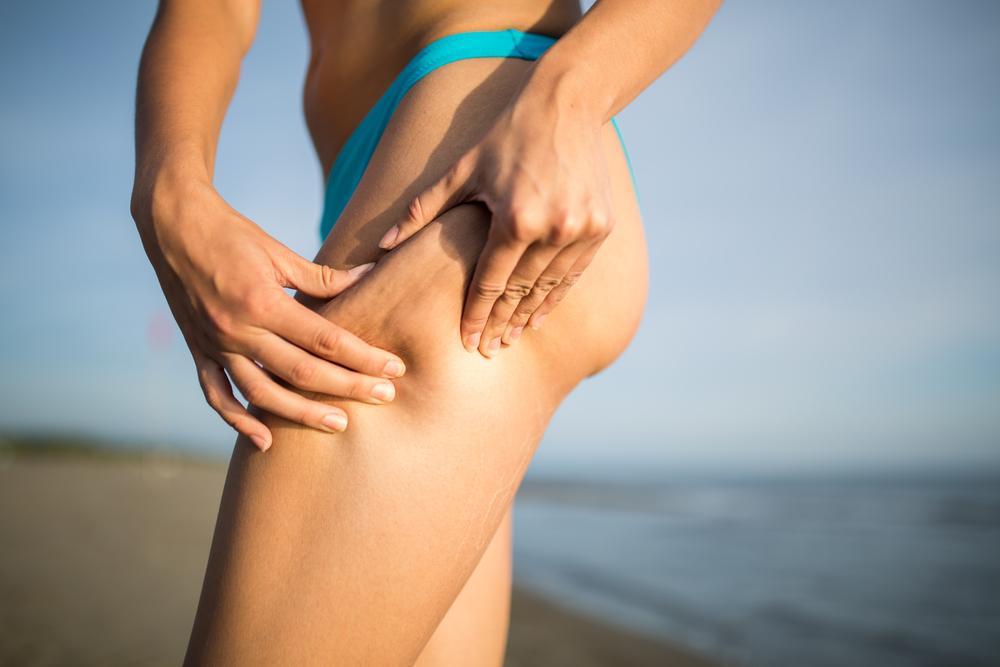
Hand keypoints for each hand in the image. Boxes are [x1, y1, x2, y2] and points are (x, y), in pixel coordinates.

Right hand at [132, 177, 405, 449]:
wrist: (173, 226)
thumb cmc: (232, 234)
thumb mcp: (279, 252)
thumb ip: (323, 276)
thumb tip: (369, 278)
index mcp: (263, 302)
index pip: (325, 339)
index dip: (363, 356)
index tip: (393, 368)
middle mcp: (238, 329)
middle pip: (302, 371)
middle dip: (348, 387)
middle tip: (384, 397)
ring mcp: (216, 345)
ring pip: (263, 393)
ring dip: (302, 413)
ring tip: (339, 424)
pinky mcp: (199, 351)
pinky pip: (217, 394)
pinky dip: (239, 421)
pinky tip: (266, 442)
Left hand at [376, 77, 614, 357]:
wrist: (568, 103)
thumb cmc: (507, 135)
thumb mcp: (461, 169)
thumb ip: (422, 211)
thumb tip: (382, 247)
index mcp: (515, 219)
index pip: (490, 283)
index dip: (477, 316)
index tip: (468, 343)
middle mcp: (552, 230)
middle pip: (520, 291)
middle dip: (501, 324)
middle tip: (489, 352)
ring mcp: (581, 230)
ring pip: (549, 287)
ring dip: (529, 317)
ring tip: (512, 339)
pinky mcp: (601, 227)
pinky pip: (574, 273)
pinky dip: (557, 297)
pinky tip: (541, 315)